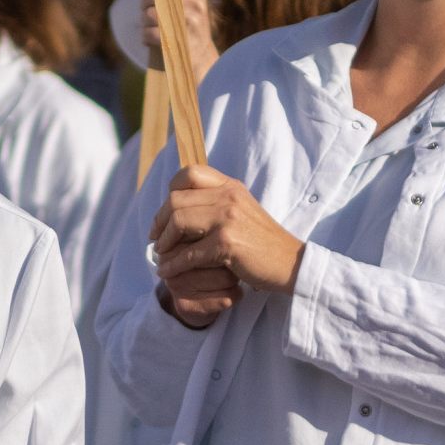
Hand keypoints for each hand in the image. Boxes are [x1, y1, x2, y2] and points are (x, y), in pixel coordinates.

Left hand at [135, 0, 214, 74]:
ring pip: (149, 13)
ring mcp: (185, 21)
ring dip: (145, 21)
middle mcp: (193, 3)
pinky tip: (150, 38)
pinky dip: (145, 37)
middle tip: (147, 9)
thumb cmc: (191, 27)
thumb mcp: (192, 4)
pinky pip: (148, 32)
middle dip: (145, 2)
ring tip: (151, 26)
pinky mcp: (175, 39)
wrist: (202, 57)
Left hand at [151, 164, 302, 318]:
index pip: (189, 173)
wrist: (289, 263)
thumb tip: (174, 207)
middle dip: (160, 222)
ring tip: (161, 255)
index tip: (164, 214)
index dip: (170, 192)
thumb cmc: (261, 242)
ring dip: (164, 242)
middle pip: (176, 200)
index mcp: (230, 186)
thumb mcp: (240, 211)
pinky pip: (188, 253)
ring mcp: (228, 218)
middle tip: (155, 238)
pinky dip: (173, 265)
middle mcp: (228, 196)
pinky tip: (167, 271)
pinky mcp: (227, 243)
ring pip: (178, 222)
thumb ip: (215, 203)